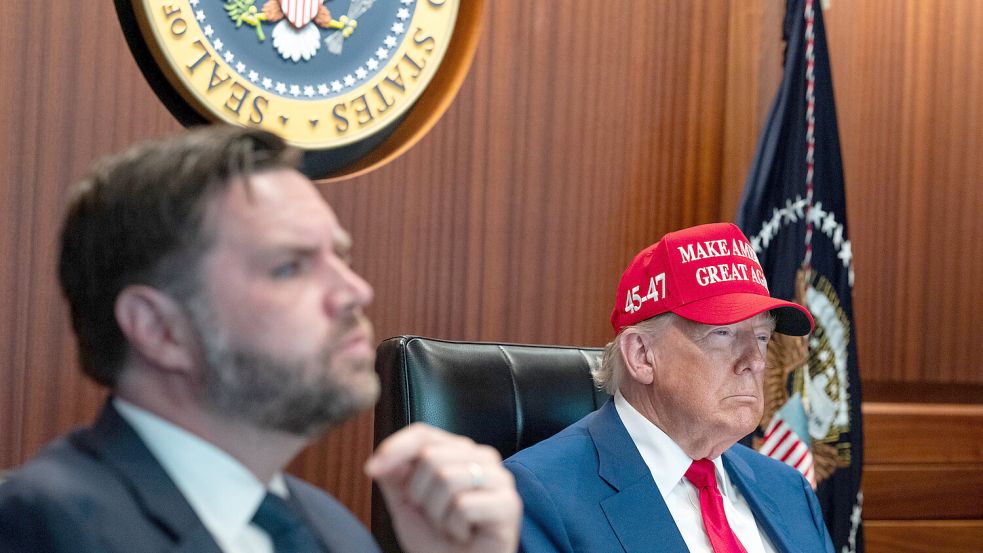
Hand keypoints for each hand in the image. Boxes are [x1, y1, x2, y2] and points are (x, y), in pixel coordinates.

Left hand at [365, 423, 520, 552]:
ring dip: (437, 515)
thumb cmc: (437, 542)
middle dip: (420, 495)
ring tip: (449, 526)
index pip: (423, 433)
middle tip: (434, 517)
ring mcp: (500, 479)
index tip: (371, 469)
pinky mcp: (509, 504)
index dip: (395, 448)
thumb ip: (395, 476)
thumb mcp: (406, 505)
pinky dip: (454, 528)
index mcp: (458, 451)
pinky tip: (465, 535)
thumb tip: (382, 456)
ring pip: (447, 479)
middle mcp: (482, 457)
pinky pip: (463, 506)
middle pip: (431, 457)